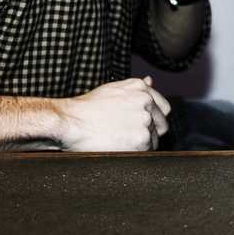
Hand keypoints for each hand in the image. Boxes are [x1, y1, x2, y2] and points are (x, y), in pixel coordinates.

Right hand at [56, 77, 170, 150]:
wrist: (70, 122)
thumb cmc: (86, 109)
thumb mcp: (112, 90)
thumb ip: (135, 88)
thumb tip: (150, 81)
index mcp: (140, 88)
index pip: (163, 109)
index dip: (153, 120)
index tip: (140, 127)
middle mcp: (147, 102)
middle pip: (161, 125)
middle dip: (149, 133)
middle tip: (127, 137)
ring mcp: (146, 120)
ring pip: (153, 140)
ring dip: (140, 144)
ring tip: (118, 141)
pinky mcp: (143, 139)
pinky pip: (147, 152)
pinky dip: (135, 153)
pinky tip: (119, 147)